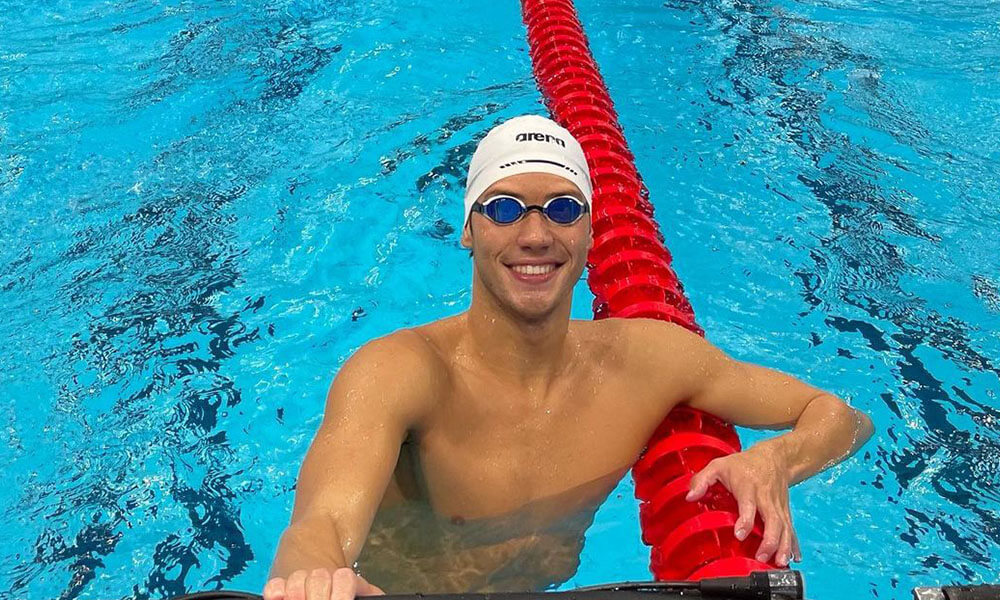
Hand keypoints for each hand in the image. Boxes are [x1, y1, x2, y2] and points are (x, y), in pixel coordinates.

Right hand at [263, 567, 384, 599]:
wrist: (312, 543)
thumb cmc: (336, 580)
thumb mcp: (354, 583)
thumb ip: (366, 589)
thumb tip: (379, 597)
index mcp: (340, 577)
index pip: (344, 580)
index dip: (342, 593)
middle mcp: (318, 576)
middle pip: (319, 581)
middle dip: (319, 598)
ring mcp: (297, 577)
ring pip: (296, 583)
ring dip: (297, 595)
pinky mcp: (278, 582)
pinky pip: (273, 586)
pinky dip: (275, 592)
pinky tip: (279, 598)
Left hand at [685, 446, 800, 566]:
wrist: (774, 458)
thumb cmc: (743, 464)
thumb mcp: (718, 465)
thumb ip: (702, 480)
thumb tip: (690, 496)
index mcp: (748, 487)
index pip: (749, 505)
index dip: (745, 521)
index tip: (739, 535)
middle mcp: (766, 498)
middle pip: (773, 520)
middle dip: (770, 540)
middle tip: (762, 556)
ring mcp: (778, 506)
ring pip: (785, 526)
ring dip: (783, 545)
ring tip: (779, 562)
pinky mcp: (785, 511)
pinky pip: (791, 528)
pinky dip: (794, 543)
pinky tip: (794, 557)